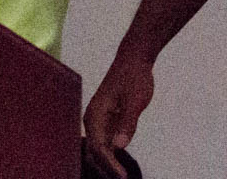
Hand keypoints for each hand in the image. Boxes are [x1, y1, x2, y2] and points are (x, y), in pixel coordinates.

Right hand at [83, 53, 154, 178]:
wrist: (133, 60)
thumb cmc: (133, 77)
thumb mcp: (134, 100)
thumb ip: (127, 123)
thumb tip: (120, 146)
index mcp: (95, 114)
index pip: (98, 147)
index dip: (109, 164)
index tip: (122, 176)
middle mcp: (93, 120)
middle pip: (93, 152)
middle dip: (104, 169)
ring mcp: (99, 122)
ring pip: (98, 151)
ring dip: (107, 166)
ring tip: (120, 177)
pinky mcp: (107, 122)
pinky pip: (105, 145)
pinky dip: (111, 158)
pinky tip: (119, 168)